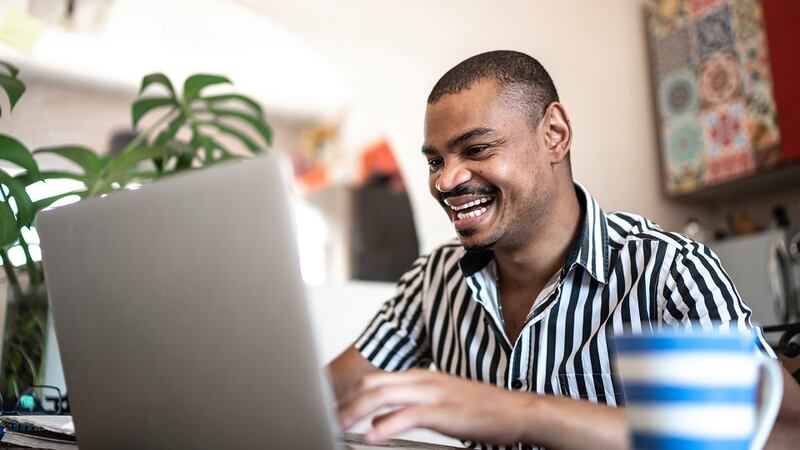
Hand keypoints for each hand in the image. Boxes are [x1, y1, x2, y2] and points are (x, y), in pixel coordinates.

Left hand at [337, 368, 535, 445]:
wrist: (516, 410)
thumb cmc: (480, 408)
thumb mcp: (438, 402)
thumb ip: (407, 406)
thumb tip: (378, 418)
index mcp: (419, 376)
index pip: (374, 380)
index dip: (350, 395)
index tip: (332, 409)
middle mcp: (422, 379)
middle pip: (372, 384)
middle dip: (345, 401)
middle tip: (326, 417)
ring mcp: (432, 393)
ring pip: (383, 395)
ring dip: (356, 410)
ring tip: (337, 425)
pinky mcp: (443, 411)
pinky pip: (407, 416)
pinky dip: (386, 425)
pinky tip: (372, 435)